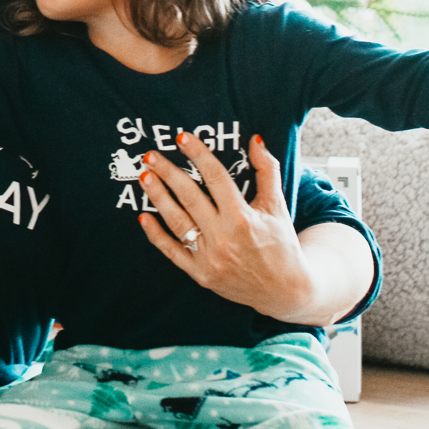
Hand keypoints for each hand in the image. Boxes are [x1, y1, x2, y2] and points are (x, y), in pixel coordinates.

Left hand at [138, 134, 318, 320]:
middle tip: (150, 155)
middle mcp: (224, 237)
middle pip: (190, 197)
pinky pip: (172, 252)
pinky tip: (143, 217)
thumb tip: (255, 140)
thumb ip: (267, 171)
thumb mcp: (278, 206)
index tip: (182, 138)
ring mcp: (210, 258)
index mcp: (244, 218)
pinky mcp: (201, 274)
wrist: (285, 290)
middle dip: (168, 173)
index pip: (216, 178)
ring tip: (144, 177)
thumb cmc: (282, 244)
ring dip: (158, 197)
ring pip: (177, 222)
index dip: (198, 155)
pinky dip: (156, 235)